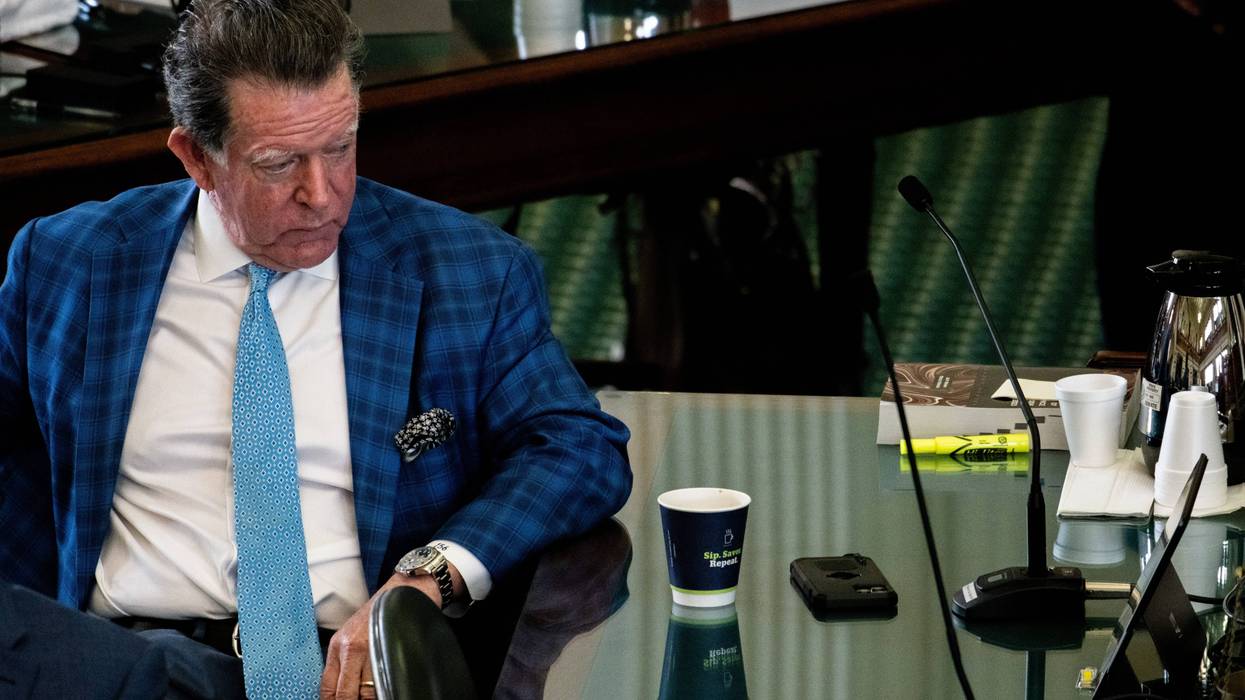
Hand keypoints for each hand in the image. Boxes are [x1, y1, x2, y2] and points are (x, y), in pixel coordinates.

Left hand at [320, 566, 461, 698]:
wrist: (405, 589)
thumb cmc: (382, 612)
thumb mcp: (353, 635)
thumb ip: (346, 661)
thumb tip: (343, 690)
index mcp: (338, 646)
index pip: (327, 687)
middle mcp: (350, 647)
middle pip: (345, 693)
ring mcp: (369, 648)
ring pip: (366, 692)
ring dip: (371, 697)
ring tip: (377, 693)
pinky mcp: (388, 647)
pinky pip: (384, 681)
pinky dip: (385, 689)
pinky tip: (388, 687)